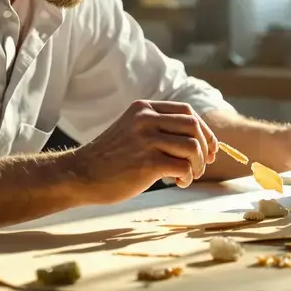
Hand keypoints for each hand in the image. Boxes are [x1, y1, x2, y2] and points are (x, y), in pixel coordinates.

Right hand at [69, 100, 218, 203]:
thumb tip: (197, 141)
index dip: (205, 131)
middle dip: (205, 148)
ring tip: (188, 176)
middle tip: (201, 166)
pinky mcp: (147, 162)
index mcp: (143, 108)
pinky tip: (177, 182)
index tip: (210, 149)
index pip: (187, 112)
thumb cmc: (108, 159)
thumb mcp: (131, 130)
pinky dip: (187, 177)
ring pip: (193, 146)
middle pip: (194, 127)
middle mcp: (146, 119)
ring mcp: (146, 139)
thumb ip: (157, 128)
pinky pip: (183, 167)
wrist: (79, 175)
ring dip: (198, 165)